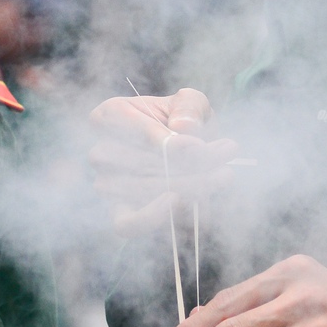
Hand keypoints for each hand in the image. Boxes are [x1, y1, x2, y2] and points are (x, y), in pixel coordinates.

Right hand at [88, 88, 237, 231]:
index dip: (164, 141)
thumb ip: (189, 106)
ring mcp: (107, 185)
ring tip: (224, 175)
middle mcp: (101, 152)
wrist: (191, 154)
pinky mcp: (120, 215)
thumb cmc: (185, 123)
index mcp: (109, 115)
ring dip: (189, 186)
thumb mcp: (192, 103)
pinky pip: (126, 223)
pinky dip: (153, 217)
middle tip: (226, 160)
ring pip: (145, 190)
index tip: (198, 147)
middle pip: (141, 162)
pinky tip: (182, 204)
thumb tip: (182, 127)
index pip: (131, 128)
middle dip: (189, 164)